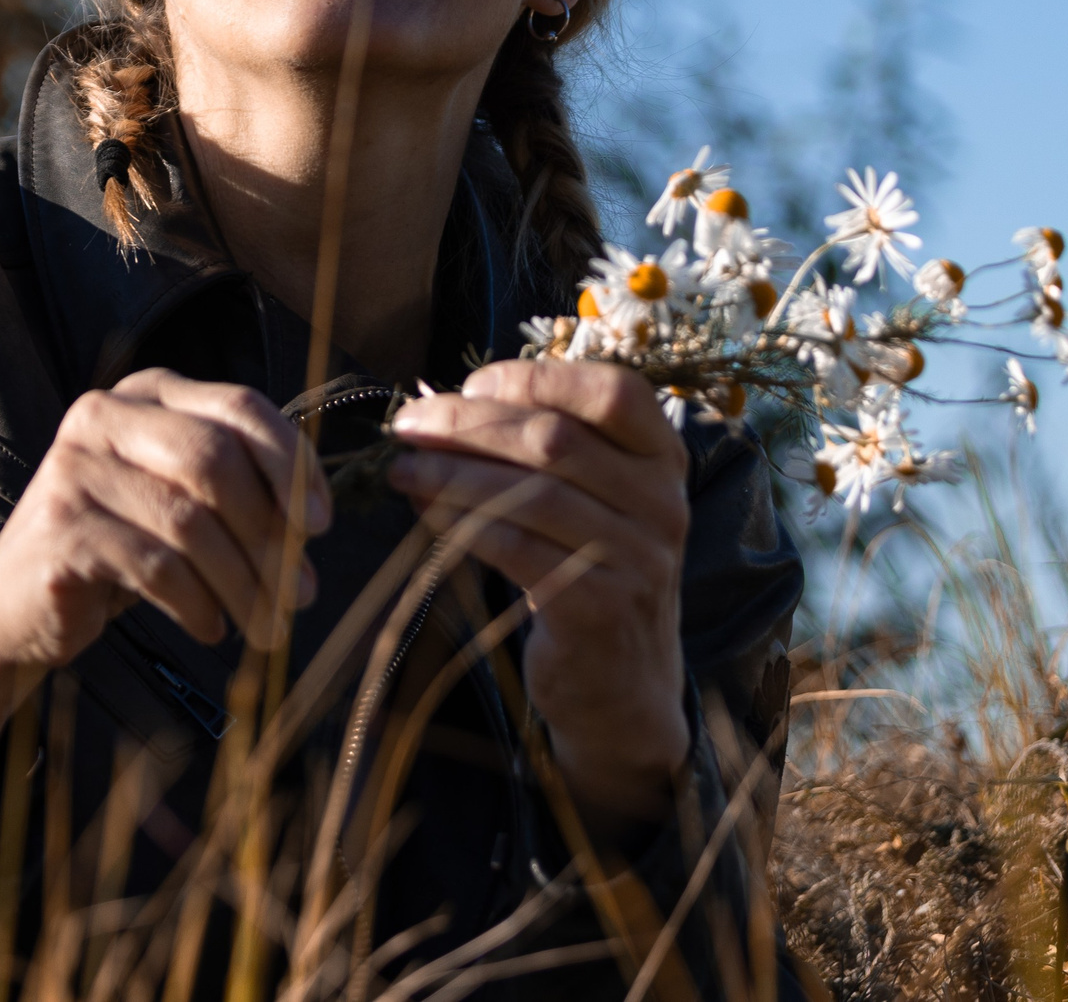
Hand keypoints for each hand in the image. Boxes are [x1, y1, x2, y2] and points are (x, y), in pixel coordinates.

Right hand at [0, 369, 330, 832]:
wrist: (10, 609)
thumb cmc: (112, 551)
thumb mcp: (172, 499)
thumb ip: (233, 486)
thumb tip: (316, 520)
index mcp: (142, 395)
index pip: (239, 405)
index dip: (293, 463)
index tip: (324, 525)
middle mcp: (101, 417)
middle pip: (216, 460)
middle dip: (272, 533)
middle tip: (303, 591)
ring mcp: (74, 470)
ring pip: (192, 521)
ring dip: (245, 583)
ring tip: (269, 624)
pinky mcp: (62, 530)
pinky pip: (157, 567)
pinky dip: (199, 604)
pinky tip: (212, 627)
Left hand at [386, 359, 690, 844]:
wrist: (624, 688)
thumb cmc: (589, 571)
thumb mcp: (591, 501)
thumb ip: (539, 450)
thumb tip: (439, 406)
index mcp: (664, 459)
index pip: (612, 391)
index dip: (534, 378)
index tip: (470, 386)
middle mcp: (663, 503)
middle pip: (555, 439)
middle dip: (468, 424)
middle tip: (408, 426)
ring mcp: (638, 558)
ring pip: (530, 493)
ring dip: (452, 473)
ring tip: (403, 469)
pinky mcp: (600, 608)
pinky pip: (516, 548)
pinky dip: (460, 523)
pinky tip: (424, 511)